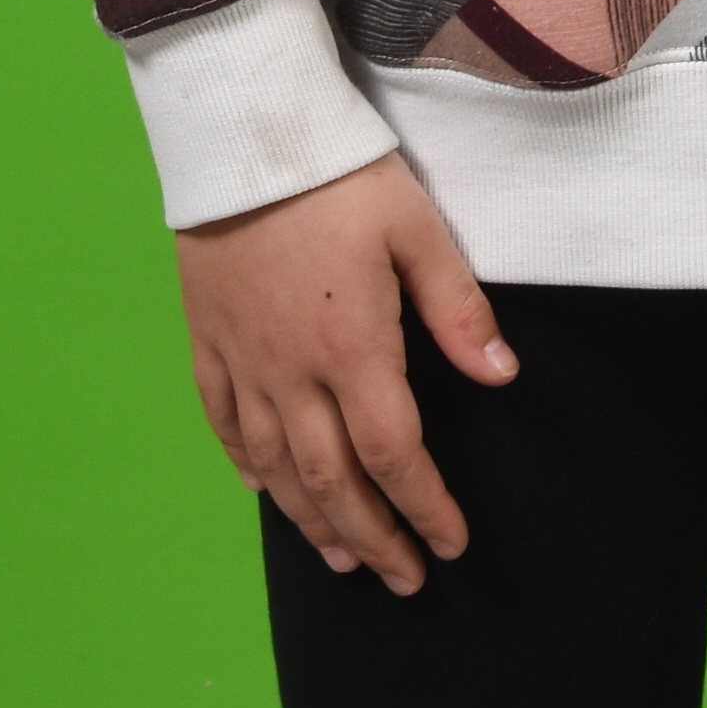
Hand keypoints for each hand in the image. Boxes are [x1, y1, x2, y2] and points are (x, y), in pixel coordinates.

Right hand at [175, 154, 517, 594]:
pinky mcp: (205, 335)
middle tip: (402, 578)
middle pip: (331, 480)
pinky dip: (243, 463)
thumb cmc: (339, 173)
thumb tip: (501, 380)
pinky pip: (220, 419)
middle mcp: (291, 371)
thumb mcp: (417, 229)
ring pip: (273, 466)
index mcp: (352, 349)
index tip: (450, 545)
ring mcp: (242, 358)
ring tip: (340, 557)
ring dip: (310, 519)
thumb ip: (459, 312)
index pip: (394, 455)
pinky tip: (260, 488)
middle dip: (372, 538)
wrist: (241, 129)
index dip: (423, 508)